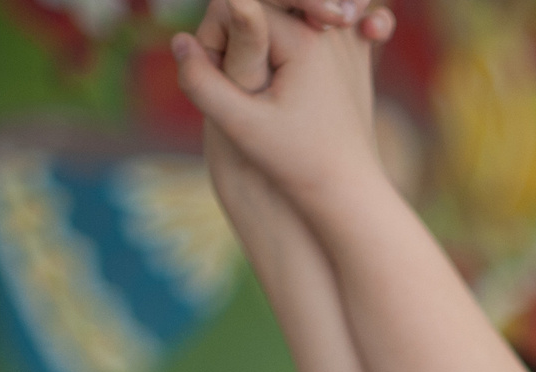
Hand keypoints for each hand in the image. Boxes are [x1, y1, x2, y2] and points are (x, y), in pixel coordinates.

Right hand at [174, 0, 387, 218]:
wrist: (351, 190)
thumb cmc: (297, 163)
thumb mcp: (241, 127)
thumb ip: (201, 82)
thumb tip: (178, 40)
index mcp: (303, 38)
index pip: (234, 7)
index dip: (214, 41)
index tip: (225, 85)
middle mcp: (332, 29)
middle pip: (260, 7)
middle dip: (238, 40)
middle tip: (242, 89)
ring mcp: (349, 39)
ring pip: (284, 16)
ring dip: (263, 44)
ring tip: (267, 91)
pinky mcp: (356, 55)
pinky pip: (312, 27)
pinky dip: (292, 46)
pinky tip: (291, 82)